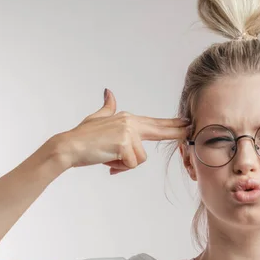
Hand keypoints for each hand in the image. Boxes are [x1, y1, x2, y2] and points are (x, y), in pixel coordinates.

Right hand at [56, 89, 189, 173]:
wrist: (69, 146)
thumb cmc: (82, 136)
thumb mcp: (97, 118)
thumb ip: (108, 107)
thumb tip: (108, 92)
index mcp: (127, 118)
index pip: (154, 122)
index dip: (171, 124)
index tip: (186, 123)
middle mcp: (130, 123)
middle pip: (159, 130)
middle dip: (176, 132)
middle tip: (191, 129)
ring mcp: (128, 133)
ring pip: (140, 159)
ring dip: (125, 164)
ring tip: (109, 158)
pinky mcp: (124, 145)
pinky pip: (131, 164)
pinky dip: (119, 168)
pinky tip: (107, 161)